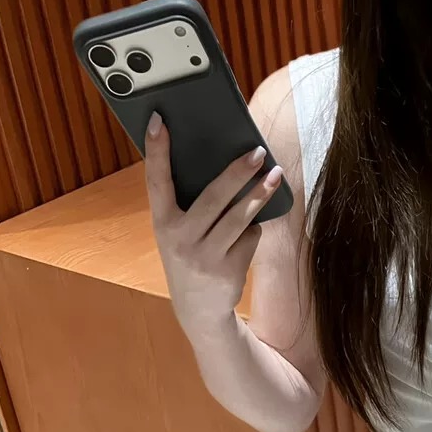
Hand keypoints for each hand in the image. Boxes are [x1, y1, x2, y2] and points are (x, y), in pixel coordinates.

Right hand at [144, 112, 283, 338]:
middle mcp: (181, 240)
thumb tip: (223, 165)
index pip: (156, 181)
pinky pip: (249, 238)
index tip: (160, 121)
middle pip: (213, 198)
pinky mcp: (228, 271)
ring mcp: (205, 257)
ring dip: (259, 195)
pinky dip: (253, 231)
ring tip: (275, 175)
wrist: (198, 310)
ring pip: (239, 218)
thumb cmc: (190, 256)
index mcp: (162, 223)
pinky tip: (248, 233)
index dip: (156, 151)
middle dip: (237, 173)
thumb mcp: (178, 233)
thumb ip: (187, 205)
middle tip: (257, 151)